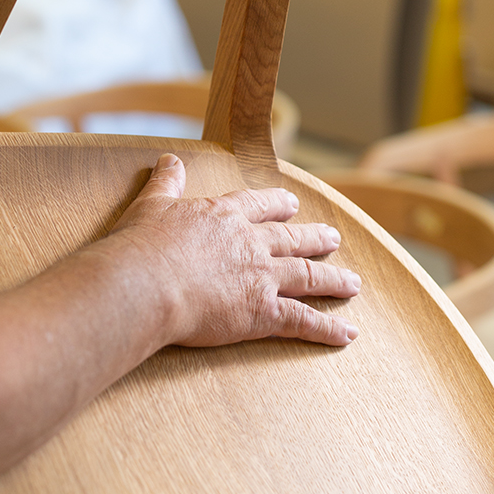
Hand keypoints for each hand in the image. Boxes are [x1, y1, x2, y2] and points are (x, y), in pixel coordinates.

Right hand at [108, 154, 360, 347]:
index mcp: (223, 216)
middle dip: (315, 239)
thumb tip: (168, 159)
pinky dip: (327, 328)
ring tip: (352, 283)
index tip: (291, 205)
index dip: (277, 205)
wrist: (146, 284)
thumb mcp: (151, 205)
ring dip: (332, 280)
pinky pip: (302, 321)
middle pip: (291, 240)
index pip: (257, 206)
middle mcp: (250, 243)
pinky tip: (347, 334)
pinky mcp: (262, 313)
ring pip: (307, 276)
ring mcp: (261, 278)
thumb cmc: (142, 246)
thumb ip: (165, 182)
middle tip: (334, 239)